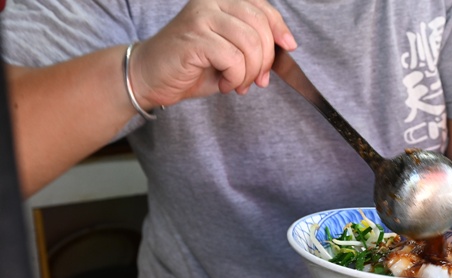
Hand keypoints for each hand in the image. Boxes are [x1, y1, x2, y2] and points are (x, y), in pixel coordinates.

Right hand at [128, 0, 297, 108]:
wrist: (151, 77)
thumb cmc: (193, 65)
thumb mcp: (232, 50)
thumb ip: (254, 43)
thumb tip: (286, 47)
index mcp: (222, 0)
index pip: (263, 8)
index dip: (280, 29)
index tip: (288, 48)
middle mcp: (211, 1)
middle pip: (260, 27)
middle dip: (265, 60)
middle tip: (256, 80)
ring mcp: (201, 16)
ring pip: (250, 44)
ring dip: (250, 73)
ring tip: (237, 84)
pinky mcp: (194, 37)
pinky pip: (233, 59)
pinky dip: (235, 78)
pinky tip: (224, 84)